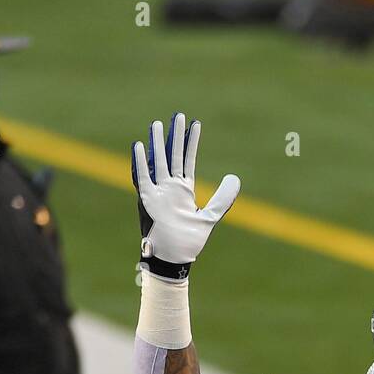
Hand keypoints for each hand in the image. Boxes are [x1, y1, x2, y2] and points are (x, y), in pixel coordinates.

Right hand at [132, 112, 240, 279]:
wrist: (174, 258)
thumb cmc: (189, 241)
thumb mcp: (210, 216)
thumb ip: (223, 197)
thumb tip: (235, 178)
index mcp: (184, 190)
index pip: (187, 159)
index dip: (191, 142)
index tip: (194, 124)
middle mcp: (170, 188)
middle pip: (172, 155)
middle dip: (174, 135)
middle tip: (176, 115)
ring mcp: (158, 193)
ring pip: (157, 162)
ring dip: (157, 143)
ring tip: (156, 124)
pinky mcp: (147, 200)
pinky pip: (142, 177)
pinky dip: (140, 162)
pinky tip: (138, 146)